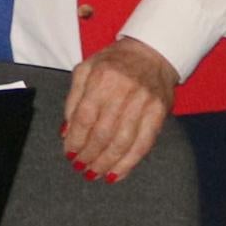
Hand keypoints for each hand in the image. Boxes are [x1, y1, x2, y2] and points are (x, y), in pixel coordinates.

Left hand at [60, 39, 178, 183]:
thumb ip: (73, 99)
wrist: (153, 51)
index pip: (85, 117)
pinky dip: (128, 163)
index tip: (69, 153)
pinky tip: (116, 174)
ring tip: (94, 173)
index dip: (75, 140)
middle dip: (89, 155)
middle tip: (80, 167)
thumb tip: (67, 132)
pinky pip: (143, 145)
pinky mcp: (159, 113)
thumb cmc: (114, 62)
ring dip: (106, 163)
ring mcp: (144, 103)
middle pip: (103, 133)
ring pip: (123, 143)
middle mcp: (124, 90)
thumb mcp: (86, 69)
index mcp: (102, 78)